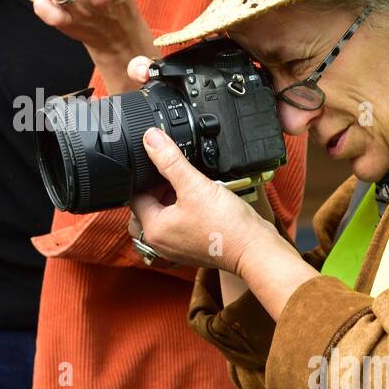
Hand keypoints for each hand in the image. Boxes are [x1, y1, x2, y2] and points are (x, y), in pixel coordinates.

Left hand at [131, 126, 278, 273]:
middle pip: (147, 206)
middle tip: (178, 177)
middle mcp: (160, 242)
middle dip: (158, 189)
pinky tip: (202, 202)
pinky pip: (178, 225)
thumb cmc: (226, 226)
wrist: (254, 249)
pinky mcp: (191, 247)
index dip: (145, 178)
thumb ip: (170, 160)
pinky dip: (184, 212)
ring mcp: (175, 247)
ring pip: (163, 216)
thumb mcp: (195, 185)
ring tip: (192, 188)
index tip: (162, 165)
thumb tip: (151, 139)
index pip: (135, 197)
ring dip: (172, 199)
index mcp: (153, 229)